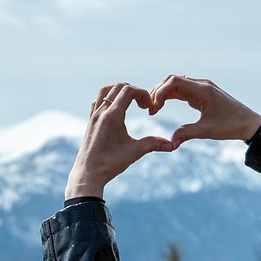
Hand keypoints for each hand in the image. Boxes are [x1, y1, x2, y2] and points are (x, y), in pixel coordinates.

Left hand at [65, 83, 174, 199]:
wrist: (88, 174)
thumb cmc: (110, 164)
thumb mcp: (134, 152)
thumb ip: (153, 144)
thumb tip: (172, 145)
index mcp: (112, 116)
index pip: (128, 90)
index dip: (142, 94)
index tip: (148, 107)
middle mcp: (101, 112)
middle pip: (118, 86)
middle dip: (134, 91)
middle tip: (143, 105)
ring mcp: (93, 115)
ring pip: (105, 90)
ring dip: (119, 90)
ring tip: (131, 101)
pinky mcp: (90, 121)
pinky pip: (97, 101)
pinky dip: (108, 98)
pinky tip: (116, 109)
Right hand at [148, 75, 260, 147]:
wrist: (248, 123)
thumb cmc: (231, 125)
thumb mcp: (208, 131)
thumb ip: (187, 133)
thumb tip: (170, 143)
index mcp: (203, 90)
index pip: (174, 81)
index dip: (160, 92)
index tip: (154, 108)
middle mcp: (201, 85)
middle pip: (171, 80)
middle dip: (158, 92)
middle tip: (151, 109)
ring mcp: (201, 88)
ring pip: (175, 84)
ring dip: (162, 93)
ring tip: (154, 109)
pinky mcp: (201, 93)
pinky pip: (181, 90)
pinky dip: (170, 96)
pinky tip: (163, 106)